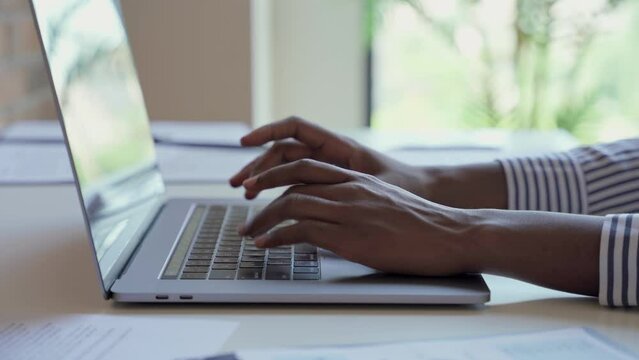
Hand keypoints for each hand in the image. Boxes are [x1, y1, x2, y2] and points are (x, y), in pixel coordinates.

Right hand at [230, 116, 427, 199]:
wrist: (425, 195)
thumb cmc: (405, 186)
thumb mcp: (374, 183)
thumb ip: (342, 182)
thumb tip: (308, 189)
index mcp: (339, 145)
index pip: (295, 128)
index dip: (267, 131)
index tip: (245, 143)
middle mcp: (330, 154)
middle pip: (283, 151)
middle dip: (257, 164)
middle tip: (238, 184)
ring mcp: (328, 170)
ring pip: (287, 169)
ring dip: (264, 178)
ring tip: (245, 195)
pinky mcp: (329, 188)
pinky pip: (298, 186)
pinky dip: (280, 192)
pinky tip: (267, 205)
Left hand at [238, 159, 481, 275]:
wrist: (450, 235)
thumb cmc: (421, 224)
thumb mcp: (385, 203)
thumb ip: (357, 201)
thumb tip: (334, 215)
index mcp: (356, 177)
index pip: (306, 164)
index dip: (277, 172)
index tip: (259, 184)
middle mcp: (349, 187)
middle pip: (292, 177)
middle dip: (262, 187)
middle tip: (244, 204)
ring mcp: (349, 209)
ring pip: (292, 203)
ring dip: (263, 218)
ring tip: (248, 233)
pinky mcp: (351, 235)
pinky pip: (302, 231)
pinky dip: (278, 237)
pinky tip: (266, 245)